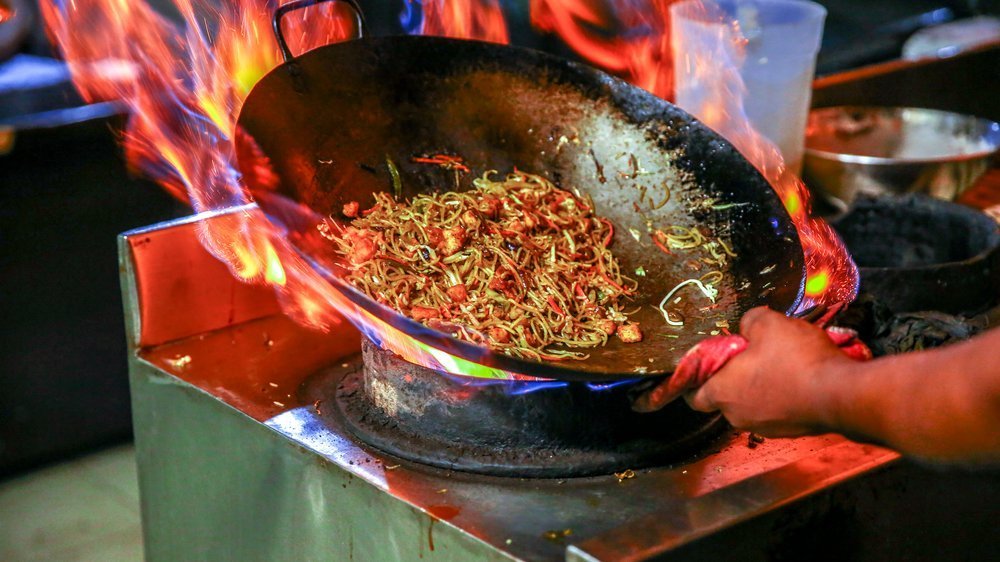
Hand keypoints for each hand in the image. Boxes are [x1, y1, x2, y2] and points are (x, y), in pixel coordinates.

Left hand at [685, 307, 853, 436]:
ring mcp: (765, 427)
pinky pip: (776, 410)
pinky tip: (797, 377)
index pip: (693, 395)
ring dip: (758, 386)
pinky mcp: (790, 431)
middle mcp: (738, 415)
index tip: (702, 368)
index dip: (694, 381)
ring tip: (777, 363)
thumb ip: (749, 321)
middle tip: (747, 356)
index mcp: (722, 392)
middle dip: (732, 378)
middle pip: (724, 397)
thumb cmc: (797, 360)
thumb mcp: (769, 324)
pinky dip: (780, 396)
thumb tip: (748, 326)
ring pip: (751, 404)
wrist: (841, 394)